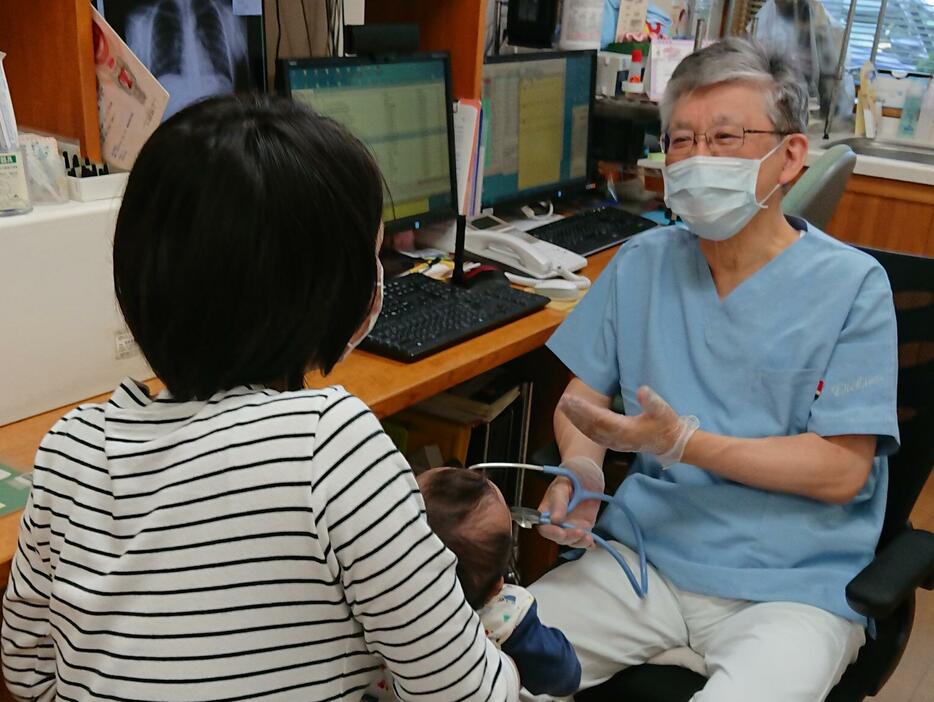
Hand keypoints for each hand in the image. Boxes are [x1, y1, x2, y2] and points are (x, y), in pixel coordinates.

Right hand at [536, 456, 603, 547]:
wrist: (589, 471)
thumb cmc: (573, 473)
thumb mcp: (564, 484)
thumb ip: (559, 501)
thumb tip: (554, 519)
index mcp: (547, 510)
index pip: (544, 527)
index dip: (551, 532)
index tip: (560, 532)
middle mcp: (558, 519)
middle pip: (558, 537)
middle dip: (568, 537)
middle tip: (579, 531)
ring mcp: (571, 523)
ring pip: (572, 541)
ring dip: (579, 541)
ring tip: (588, 536)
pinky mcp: (584, 526)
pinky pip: (584, 539)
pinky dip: (589, 544)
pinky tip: (592, 542)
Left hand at [559, 385, 698, 467]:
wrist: (670, 444)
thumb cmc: (666, 424)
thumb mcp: (663, 410)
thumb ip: (652, 401)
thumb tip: (642, 390)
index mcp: (626, 430)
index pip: (600, 418)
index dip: (584, 409)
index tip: (571, 399)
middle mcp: (617, 438)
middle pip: (591, 426)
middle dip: (576, 414)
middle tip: (562, 401)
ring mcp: (615, 443)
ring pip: (590, 432)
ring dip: (576, 420)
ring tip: (565, 407)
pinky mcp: (615, 443)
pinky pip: (594, 436)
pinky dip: (583, 427)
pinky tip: (576, 419)